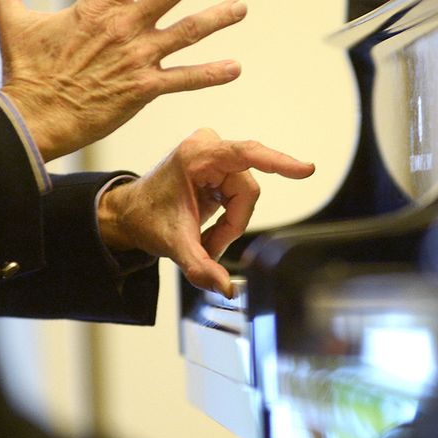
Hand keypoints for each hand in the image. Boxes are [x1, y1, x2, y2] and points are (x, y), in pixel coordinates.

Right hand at [0, 0, 247, 159]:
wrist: (31, 119)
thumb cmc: (23, 71)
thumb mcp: (11, 19)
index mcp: (97, 6)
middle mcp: (123, 26)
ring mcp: (136, 57)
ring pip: (187, 31)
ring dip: (217, 17)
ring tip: (242, 6)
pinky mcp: (142, 90)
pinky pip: (183, 79)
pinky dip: (210, 74)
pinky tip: (235, 68)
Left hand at [96, 129, 314, 295]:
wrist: (131, 214)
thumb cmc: (147, 218)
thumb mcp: (173, 245)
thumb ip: (200, 267)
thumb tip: (226, 289)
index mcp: (197, 156)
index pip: (247, 154)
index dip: (278, 162)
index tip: (305, 170)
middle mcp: (209, 148)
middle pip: (246, 190)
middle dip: (232, 224)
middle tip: (208, 247)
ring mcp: (216, 155)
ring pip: (246, 196)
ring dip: (230, 224)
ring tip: (204, 240)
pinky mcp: (220, 165)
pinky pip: (240, 196)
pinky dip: (228, 219)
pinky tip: (209, 229)